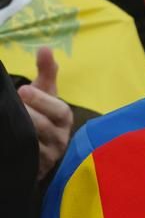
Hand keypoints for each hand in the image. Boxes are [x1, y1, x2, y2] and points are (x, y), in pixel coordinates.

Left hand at [20, 48, 71, 180]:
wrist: (36, 147)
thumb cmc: (41, 115)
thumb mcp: (45, 94)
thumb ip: (46, 72)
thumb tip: (44, 48)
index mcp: (64, 119)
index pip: (60, 111)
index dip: (43, 101)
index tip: (23, 90)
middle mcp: (60, 139)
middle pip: (49, 128)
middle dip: (32, 116)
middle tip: (16, 102)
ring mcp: (48, 156)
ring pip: (37, 146)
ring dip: (23, 133)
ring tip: (9, 121)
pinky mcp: (35, 170)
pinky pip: (27, 161)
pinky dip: (16, 151)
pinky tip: (7, 141)